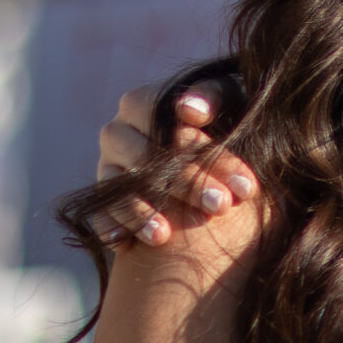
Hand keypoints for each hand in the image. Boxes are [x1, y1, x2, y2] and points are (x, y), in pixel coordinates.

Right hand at [89, 83, 253, 247]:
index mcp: (143, 103)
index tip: (244, 185)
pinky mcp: (100, 195)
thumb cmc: (224, 120)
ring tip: (163, 235)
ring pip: (116, 186)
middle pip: (145, 157)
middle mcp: (119, 131)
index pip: (165, 122)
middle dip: (186, 184)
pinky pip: (97, 212)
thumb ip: (213, 97)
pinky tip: (125, 246)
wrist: (211, 156)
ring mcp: (107, 165)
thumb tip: (189, 110)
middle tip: (221, 207)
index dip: (203, 150)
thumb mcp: (229, 101)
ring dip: (139, 211)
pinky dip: (111, 227)